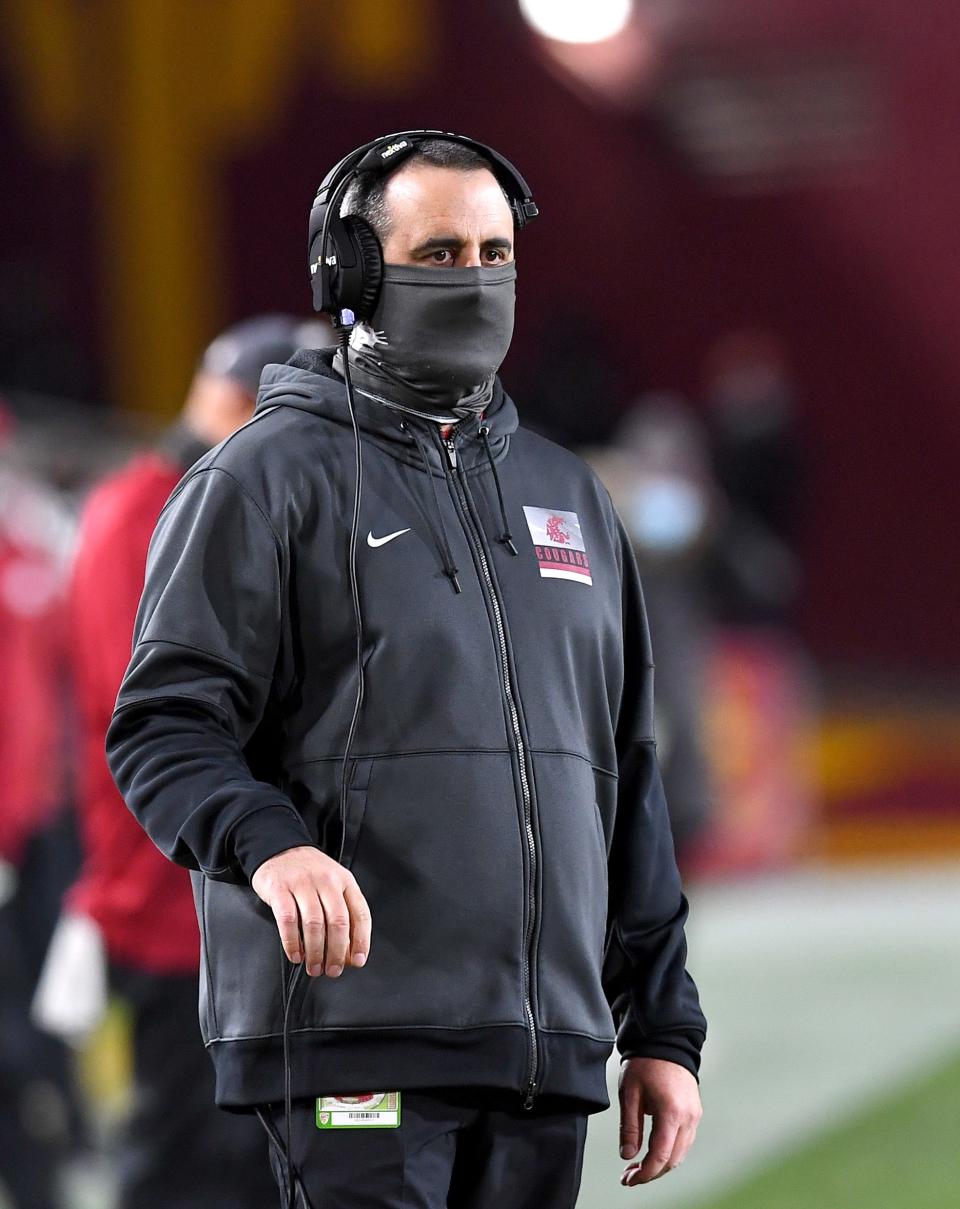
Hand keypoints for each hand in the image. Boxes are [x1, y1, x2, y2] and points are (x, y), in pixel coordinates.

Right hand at [251, 846, 371, 977]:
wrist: (280, 847)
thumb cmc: (309, 872)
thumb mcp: (333, 883)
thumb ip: (343, 911)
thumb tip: (350, 951)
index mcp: (345, 881)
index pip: (360, 913)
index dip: (361, 941)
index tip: (358, 960)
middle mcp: (326, 881)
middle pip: (338, 922)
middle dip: (337, 952)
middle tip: (333, 970)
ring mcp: (302, 883)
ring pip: (314, 924)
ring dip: (315, 952)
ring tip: (314, 967)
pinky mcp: (280, 889)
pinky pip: (288, 920)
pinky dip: (292, 942)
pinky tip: (295, 954)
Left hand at [618, 1056, 701, 1186]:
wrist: (667, 1041)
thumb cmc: (645, 1064)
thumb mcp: (629, 1093)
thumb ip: (629, 1127)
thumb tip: (627, 1156)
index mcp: (671, 1113)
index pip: (660, 1156)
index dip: (644, 1174)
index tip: (628, 1180)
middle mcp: (688, 1118)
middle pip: (673, 1160)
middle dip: (651, 1173)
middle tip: (629, 1176)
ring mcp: (695, 1115)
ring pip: (681, 1153)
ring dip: (661, 1164)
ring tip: (638, 1166)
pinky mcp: (695, 1112)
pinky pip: (685, 1141)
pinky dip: (670, 1152)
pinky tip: (654, 1151)